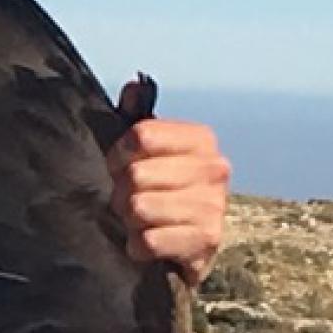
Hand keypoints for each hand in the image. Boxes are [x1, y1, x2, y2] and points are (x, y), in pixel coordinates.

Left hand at [107, 115, 228, 283]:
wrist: (187, 247)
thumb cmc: (161, 192)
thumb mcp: (147, 152)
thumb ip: (135, 116)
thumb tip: (134, 86)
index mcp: (201, 139)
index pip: (140, 135)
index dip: (117, 154)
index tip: (118, 167)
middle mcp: (215, 168)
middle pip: (136, 175)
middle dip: (121, 192)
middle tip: (129, 200)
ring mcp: (214, 206)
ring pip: (139, 208)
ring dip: (129, 221)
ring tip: (140, 222)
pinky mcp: (207, 242)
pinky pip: (149, 242)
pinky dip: (138, 247)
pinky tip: (148, 243)